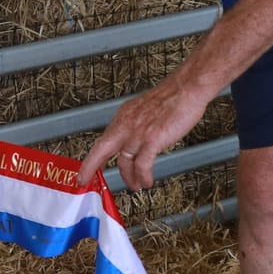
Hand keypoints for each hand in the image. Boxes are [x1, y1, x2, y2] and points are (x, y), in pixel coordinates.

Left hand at [75, 77, 212, 190]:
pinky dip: (143, 176)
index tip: (85, 168)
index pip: (103, 140)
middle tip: (86, 181)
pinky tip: (147, 181)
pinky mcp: (152, 140)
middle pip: (102, 150)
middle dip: (91, 168)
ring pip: (125, 162)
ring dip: (130, 177)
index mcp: (124, 116)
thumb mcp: (145, 109)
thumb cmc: (173, 97)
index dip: (91, 157)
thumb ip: (136, 124)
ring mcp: (138, 133)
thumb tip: (133, 140)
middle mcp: (127, 124)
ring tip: (135, 185)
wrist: (187, 88)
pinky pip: (142, 165)